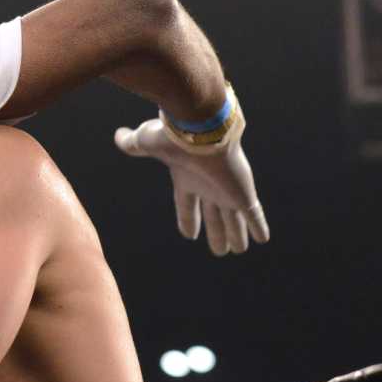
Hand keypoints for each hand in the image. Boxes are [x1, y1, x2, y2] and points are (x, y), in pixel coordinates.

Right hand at [112, 119, 269, 255]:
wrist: (203, 131)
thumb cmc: (174, 138)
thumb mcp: (148, 143)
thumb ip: (134, 144)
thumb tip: (118, 136)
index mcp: (187, 179)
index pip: (186, 204)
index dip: (188, 219)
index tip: (189, 234)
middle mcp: (208, 187)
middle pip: (213, 216)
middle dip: (216, 232)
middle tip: (220, 250)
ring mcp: (227, 191)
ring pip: (233, 219)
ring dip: (236, 235)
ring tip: (237, 250)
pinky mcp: (243, 193)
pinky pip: (253, 214)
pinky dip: (258, 226)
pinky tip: (263, 239)